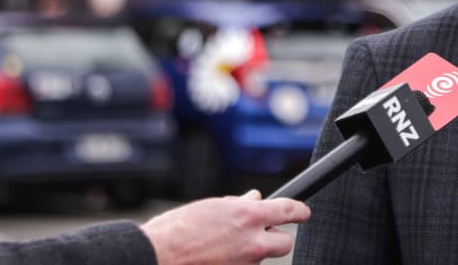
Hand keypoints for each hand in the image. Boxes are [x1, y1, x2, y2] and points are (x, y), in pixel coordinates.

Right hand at [140, 189, 310, 264]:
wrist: (155, 257)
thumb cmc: (176, 231)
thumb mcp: (210, 207)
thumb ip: (237, 204)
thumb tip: (254, 199)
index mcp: (247, 216)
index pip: (288, 210)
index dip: (300, 211)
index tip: (303, 212)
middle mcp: (251, 242)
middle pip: (284, 243)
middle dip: (275, 237)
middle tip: (259, 233)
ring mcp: (245, 264)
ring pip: (260, 258)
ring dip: (250, 252)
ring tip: (221, 247)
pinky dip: (236, 264)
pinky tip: (216, 258)